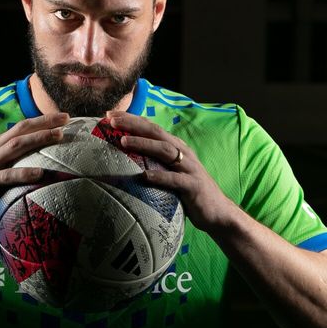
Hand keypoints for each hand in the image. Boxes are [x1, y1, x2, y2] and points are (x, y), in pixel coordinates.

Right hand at [0, 112, 69, 230]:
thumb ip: (13, 162)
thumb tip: (41, 161)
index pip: (21, 126)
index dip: (42, 120)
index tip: (64, 117)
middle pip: (21, 130)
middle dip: (44, 123)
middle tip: (66, 119)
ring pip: (16, 146)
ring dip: (38, 139)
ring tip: (58, 137)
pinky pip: (8, 176)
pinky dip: (25, 173)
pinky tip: (40, 173)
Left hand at [106, 111, 235, 232]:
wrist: (217, 211)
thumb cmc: (188, 192)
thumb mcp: (170, 172)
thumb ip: (153, 162)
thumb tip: (124, 159)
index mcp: (176, 147)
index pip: (151, 128)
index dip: (131, 119)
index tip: (109, 116)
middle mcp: (183, 153)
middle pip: (156, 133)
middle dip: (134, 125)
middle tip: (112, 122)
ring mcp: (189, 168)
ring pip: (165, 151)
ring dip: (144, 145)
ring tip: (123, 142)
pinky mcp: (193, 186)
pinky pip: (175, 180)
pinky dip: (160, 176)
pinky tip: (145, 176)